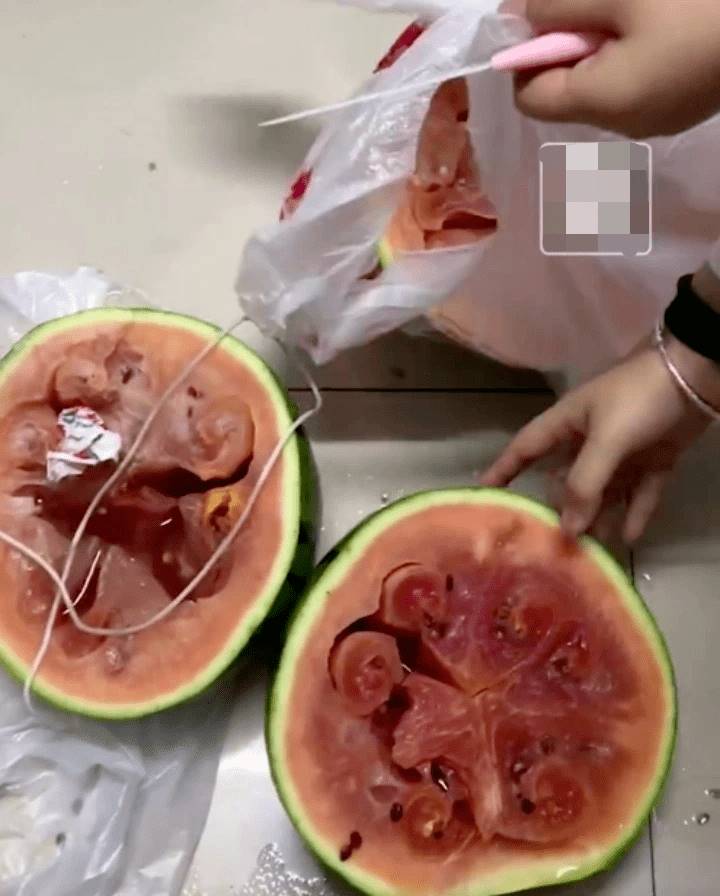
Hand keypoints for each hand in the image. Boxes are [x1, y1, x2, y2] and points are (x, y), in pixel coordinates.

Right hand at [481, 345, 712, 541]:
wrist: (698, 376)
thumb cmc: (639, 399)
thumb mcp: (607, 440)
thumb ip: (585, 484)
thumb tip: (567, 530)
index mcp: (567, 423)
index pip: (526, 448)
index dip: (504, 469)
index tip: (484, 494)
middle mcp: (590, 439)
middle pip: (566, 480)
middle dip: (562, 509)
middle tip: (553, 544)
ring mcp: (623, 450)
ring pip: (603, 491)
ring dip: (599, 517)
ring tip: (594, 551)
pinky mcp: (653, 459)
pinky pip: (639, 493)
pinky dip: (634, 513)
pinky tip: (628, 537)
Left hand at [515, 0, 719, 136]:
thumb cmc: (700, 3)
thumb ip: (558, 5)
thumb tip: (514, 16)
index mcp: (603, 103)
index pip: (528, 96)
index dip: (525, 53)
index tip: (549, 13)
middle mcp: (625, 124)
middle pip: (567, 91)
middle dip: (569, 42)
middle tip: (602, 3)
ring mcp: (659, 118)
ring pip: (604, 85)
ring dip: (604, 42)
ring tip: (638, 9)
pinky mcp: (686, 104)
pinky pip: (639, 82)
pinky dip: (634, 51)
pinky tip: (662, 21)